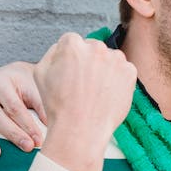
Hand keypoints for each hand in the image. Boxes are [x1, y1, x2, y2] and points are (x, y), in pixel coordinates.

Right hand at [36, 33, 136, 170]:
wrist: (81, 128)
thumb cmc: (58, 104)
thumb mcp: (40, 73)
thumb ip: (52, 53)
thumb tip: (64, 46)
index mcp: (72, 44)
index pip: (73, 42)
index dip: (71, 59)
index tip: (72, 73)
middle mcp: (95, 47)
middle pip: (93, 49)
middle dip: (90, 62)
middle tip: (85, 84)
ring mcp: (115, 59)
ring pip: (110, 59)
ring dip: (105, 69)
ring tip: (96, 91)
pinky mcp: (130, 71)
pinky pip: (124, 71)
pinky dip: (119, 80)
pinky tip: (108, 94)